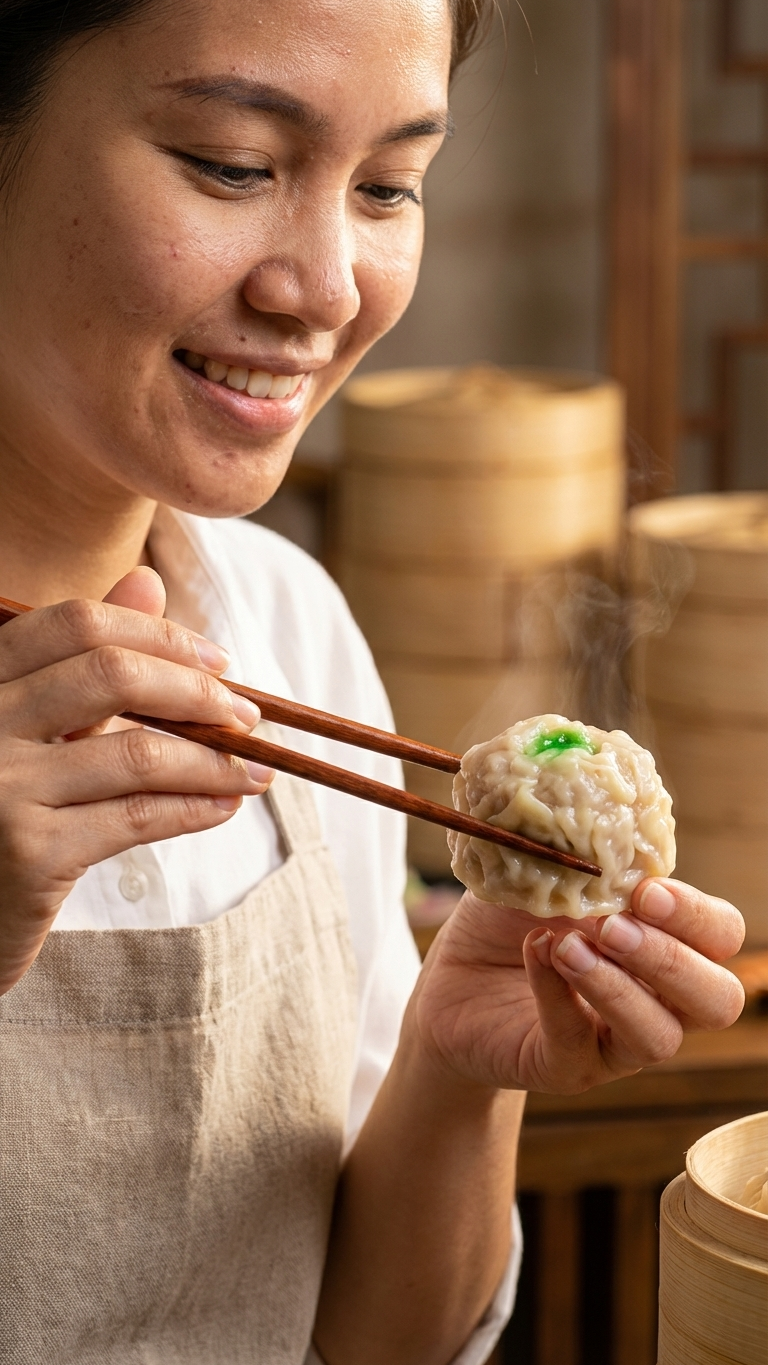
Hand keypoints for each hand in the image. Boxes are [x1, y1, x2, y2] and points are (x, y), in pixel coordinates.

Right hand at [0, 567, 272, 994]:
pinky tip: (225, 806)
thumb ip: (83, 660)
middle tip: (247, 715)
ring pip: (136, 752)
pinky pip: (136, 817)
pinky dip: (194, 807)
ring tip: (253, 769)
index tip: (216, 661)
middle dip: (196, 692)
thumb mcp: (31, 726)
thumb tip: (148, 577)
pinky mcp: (27, 855)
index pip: (72, 623)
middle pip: (110, 674)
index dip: (156, 633)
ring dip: (212, 759)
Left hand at [411, 878, 745, 1094]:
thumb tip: (592, 821)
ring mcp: (616, 1040)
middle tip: (614, 926)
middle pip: (717, 999)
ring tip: (567, 947)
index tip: (645, 889)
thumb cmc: (508, 921)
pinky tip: (535, 957)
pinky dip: (559, 998)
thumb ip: (573, 853)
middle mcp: (657, 997)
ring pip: (659, 1037)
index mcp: (664, 940)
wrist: (450, 978)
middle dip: (672, 960)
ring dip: (617, 987)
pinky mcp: (568, 1067)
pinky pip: (580, 1044)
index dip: (696, 916)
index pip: (720, 935)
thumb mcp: (539, 873)